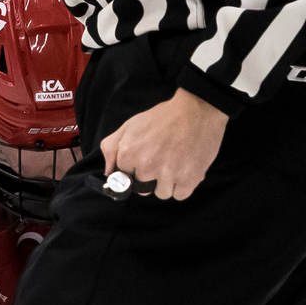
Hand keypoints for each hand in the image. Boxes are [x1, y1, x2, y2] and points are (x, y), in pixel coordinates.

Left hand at [100, 89, 228, 201]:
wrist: (197, 109)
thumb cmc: (163, 117)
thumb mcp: (130, 125)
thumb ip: (111, 148)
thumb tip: (109, 173)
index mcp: (129, 153)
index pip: (125, 178)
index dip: (135, 169)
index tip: (145, 158)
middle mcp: (147, 166)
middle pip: (143, 188)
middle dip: (151, 177)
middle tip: (162, 158)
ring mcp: (168, 174)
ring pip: (162, 193)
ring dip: (168, 183)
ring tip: (175, 162)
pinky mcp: (188, 179)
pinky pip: (180, 195)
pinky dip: (183, 186)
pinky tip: (184, 168)